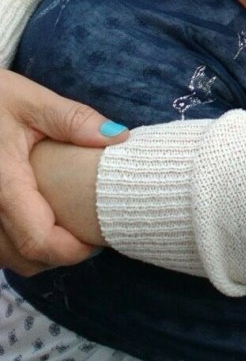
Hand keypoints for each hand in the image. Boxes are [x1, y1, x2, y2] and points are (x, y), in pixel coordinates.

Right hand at [0, 70, 126, 273]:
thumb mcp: (29, 100)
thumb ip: (73, 120)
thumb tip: (119, 137)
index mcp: (2, 185)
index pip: (39, 241)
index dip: (74, 251)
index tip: (101, 237)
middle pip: (26, 258)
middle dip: (63, 254)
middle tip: (92, 230)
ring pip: (9, 259)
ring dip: (40, 253)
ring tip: (69, 226)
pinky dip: (19, 246)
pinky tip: (40, 220)